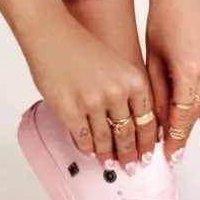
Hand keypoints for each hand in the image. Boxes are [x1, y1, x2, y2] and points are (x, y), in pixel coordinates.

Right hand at [0, 0, 158, 170]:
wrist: (51, 34)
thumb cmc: (81, 45)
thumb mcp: (116, 63)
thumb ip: (127, 90)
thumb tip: (131, 121)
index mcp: (133, 79)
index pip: (148, 119)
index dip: (149, 141)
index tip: (149, 152)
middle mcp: (117, 93)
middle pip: (129, 133)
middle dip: (131, 154)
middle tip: (132, 165)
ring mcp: (93, 103)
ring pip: (106, 140)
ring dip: (108, 155)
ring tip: (110, 162)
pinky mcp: (70, 110)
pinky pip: (83, 138)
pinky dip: (87, 148)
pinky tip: (89, 151)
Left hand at [146, 0, 199, 162]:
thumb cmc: (164, 15)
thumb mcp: (153, 56)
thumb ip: (158, 90)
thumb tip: (159, 120)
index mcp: (190, 69)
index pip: (183, 115)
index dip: (175, 138)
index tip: (168, 156)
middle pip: (195, 110)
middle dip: (182, 130)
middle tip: (169, 149)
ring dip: (190, 112)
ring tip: (173, 129)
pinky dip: (198, 94)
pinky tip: (186, 101)